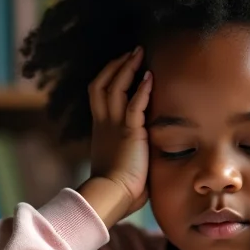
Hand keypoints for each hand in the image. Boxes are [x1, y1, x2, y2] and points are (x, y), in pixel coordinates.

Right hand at [80, 47, 152, 227]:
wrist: (111, 196)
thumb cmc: (119, 189)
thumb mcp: (121, 164)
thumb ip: (131, 153)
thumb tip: (146, 155)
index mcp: (101, 130)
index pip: (99, 96)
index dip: (108, 78)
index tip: (121, 67)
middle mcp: (104, 124)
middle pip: (101, 84)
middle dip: (115, 65)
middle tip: (131, 52)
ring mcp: (114, 126)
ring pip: (115, 87)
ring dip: (127, 68)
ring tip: (139, 54)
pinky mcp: (129, 132)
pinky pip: (135, 104)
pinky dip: (142, 89)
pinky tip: (150, 77)